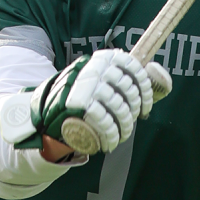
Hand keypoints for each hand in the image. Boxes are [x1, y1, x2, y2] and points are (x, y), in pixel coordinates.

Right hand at [0, 49, 171, 154]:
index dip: (144, 89)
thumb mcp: (100, 80)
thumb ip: (124, 77)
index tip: (144, 106)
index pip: (134, 68)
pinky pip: (106, 121)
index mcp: (102, 58)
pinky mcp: (79, 104)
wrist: (44, 112)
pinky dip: (111, 135)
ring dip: (124, 126)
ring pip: (120, 108)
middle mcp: (95, 68)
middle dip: (133, 112)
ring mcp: (87, 86)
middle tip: (129, 123)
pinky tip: (110, 141)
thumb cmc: (79, 97)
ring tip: (121, 134)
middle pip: (128, 90)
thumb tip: (155, 71)